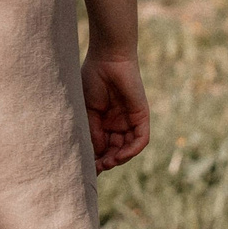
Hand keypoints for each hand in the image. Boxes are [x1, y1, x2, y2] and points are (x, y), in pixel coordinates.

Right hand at [82, 49, 149, 171]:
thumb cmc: (92, 79)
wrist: (107, 60)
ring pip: (128, 148)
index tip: (85, 167)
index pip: (102, 145)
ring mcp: (130, 121)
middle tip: (96, 168)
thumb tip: (95, 154)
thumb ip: (93, 132)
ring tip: (106, 164)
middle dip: (106, 161)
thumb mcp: (88, 111)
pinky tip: (120, 156)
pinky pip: (140, 140)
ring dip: (118, 158)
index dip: (95, 157)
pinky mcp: (142, 117)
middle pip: (115, 149)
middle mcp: (118, 123)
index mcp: (103, 121)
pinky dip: (131, 150)